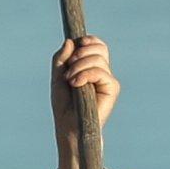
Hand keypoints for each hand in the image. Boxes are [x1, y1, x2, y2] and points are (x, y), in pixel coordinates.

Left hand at [49, 33, 118, 168]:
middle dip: (81, 52)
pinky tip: (76, 84)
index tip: (75, 47)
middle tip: (69, 66)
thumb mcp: (57, 77)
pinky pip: (101, 72)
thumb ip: (61, 58)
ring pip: (98, 58)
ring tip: (70, 80)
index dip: (87, 41)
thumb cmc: (63, 106)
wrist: (69, 127)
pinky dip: (86, 74)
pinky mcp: (111, 89)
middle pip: (99, 47)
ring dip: (79, 66)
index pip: (95, 44)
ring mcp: (107, 80)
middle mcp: (101, 72)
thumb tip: (71, 41)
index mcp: (90, 67)